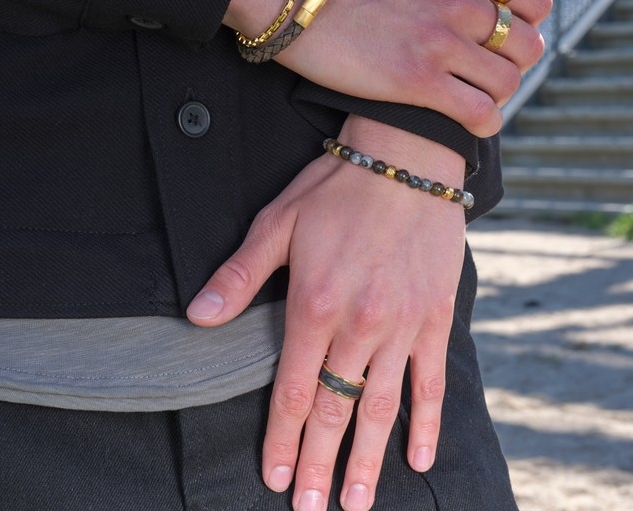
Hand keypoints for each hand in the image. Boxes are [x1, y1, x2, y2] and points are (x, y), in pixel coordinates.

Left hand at [186, 116, 467, 510]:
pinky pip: (432, 380)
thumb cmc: (339, 188)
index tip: (275, 480)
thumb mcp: (279, 221)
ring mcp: (403, 324)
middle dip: (321, 465)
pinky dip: (426, 423)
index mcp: (316, 304)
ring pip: (383, 406)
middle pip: (337, 409)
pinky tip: (419, 457)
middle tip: (313, 509)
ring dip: (369, 460)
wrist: (407, 158)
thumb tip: (197, 318)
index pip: (296, 390)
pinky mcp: (435, 315)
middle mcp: (361, 324)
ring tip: (358, 502)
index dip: (282, 440)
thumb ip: (239, 275)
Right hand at [225, 0, 552, 137]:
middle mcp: (462, 1)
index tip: (501, 39)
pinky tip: (471, 124)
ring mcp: (442, 43)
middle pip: (527, 45)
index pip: (533, 0)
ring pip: (508, 82)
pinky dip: (483, 123)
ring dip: (497, 96)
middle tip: (485, 75)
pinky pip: (479, 112)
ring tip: (475, 100)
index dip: (525, 24)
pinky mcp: (419, 81)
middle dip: (512, 64)